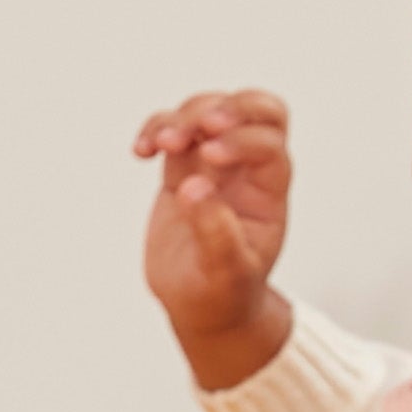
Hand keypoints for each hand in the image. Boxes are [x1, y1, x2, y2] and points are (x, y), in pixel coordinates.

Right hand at [133, 89, 295, 394]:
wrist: (201, 305)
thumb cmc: (223, 294)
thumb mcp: (225, 273)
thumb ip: (216, 232)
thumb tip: (196, 187)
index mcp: (269, 193)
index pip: (269, 145)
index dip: (243, 141)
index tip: (210, 158)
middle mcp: (247, 171)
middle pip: (259, 108)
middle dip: (229, 106)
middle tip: (202, 125)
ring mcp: (214, 166)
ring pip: (210, 110)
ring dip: (185, 116)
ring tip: (163, 144)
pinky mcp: (182, 169)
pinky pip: (172, 128)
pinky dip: (155, 128)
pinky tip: (141, 151)